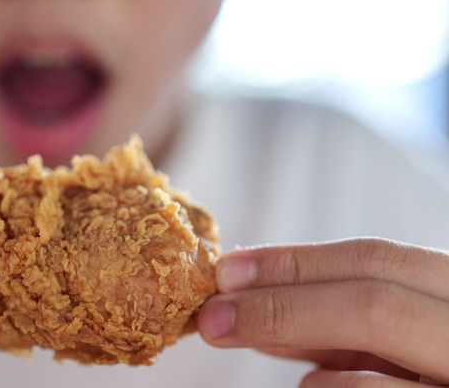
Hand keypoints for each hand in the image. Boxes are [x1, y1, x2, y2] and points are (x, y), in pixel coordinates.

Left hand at [197, 237, 448, 386]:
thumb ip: (329, 322)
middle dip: (282, 303)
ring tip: (273, 357)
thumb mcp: (386, 338)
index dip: (293, 262)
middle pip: (375, 303)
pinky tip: (316, 384)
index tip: (227, 272)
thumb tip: (248, 304)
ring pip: (372, 355)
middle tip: (213, 317)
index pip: (376, 259)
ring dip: (306, 358)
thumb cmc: (419, 366)